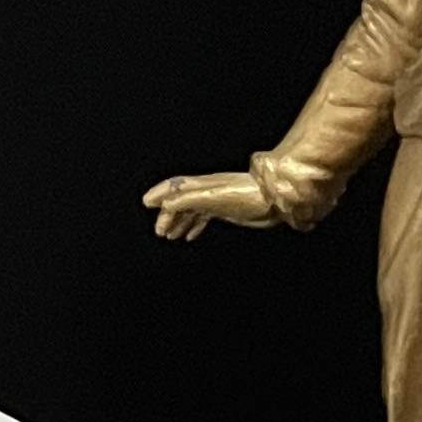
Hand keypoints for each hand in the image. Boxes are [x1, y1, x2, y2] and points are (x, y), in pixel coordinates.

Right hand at [143, 170, 274, 240]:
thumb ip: (188, 200)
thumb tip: (166, 205)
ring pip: (191, 211)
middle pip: (180, 201)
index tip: (146, 204)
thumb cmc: (247, 196)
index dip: (159, 194)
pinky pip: (204, 217)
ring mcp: (215, 200)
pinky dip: (194, 226)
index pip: (173, 188)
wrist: (274, 199)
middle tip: (160, 231)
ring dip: (179, 223)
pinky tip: (190, 236)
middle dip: (167, 215)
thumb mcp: (213, 198)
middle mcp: (205, 191)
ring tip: (170, 236)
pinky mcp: (226, 209)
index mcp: (200, 186)